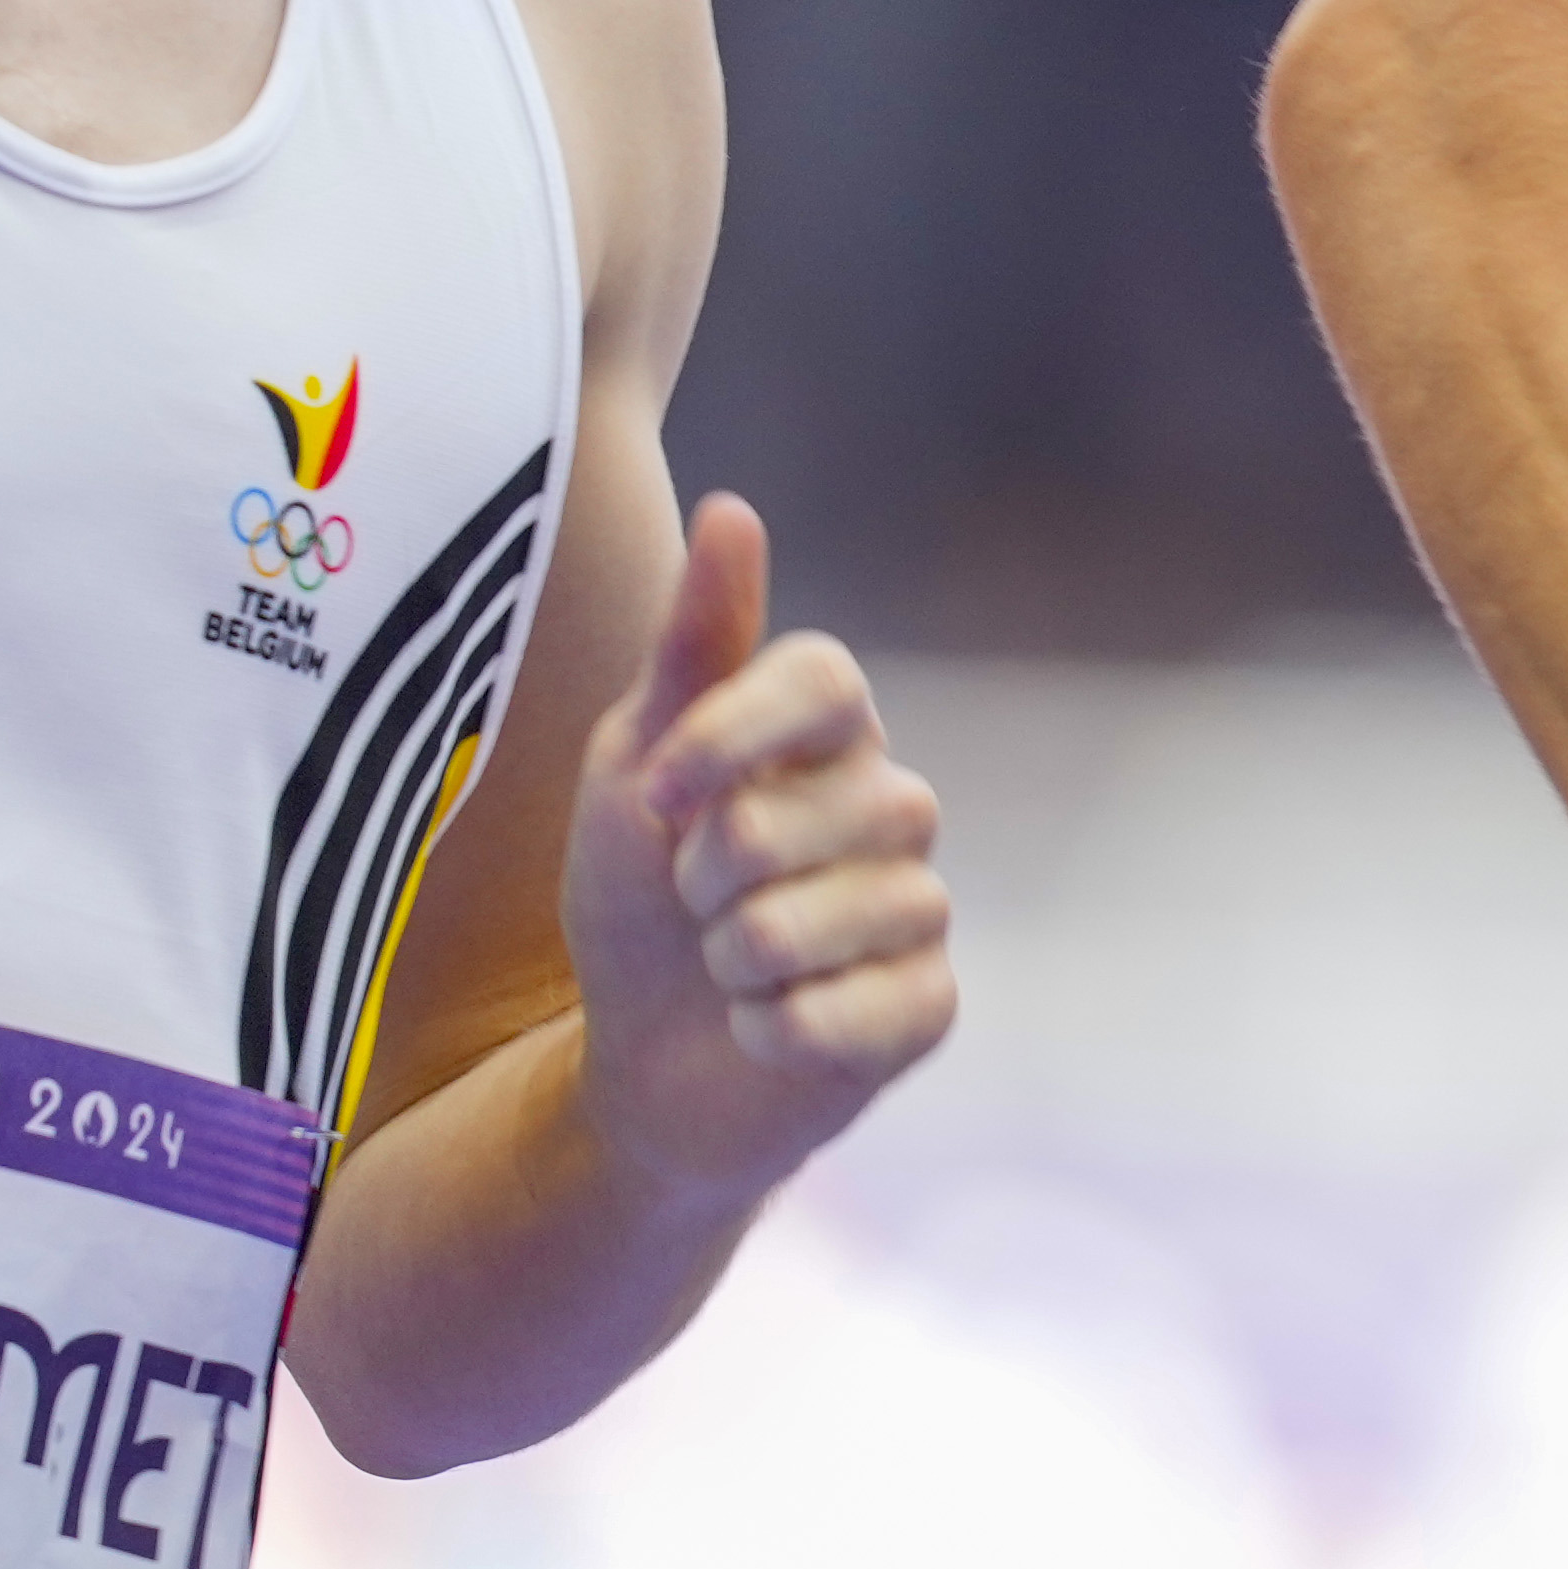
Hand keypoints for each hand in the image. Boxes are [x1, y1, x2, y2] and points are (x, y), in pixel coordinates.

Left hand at [565, 493, 956, 1203]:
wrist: (647, 1061)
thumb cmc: (639, 899)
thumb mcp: (637, 762)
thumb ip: (692, 646)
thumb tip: (733, 507)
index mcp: (830, 738)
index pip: (825, 677)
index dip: (732, 734)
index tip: (655, 795)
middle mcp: (892, 809)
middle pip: (798, 816)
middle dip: (706, 876)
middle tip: (695, 902)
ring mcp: (920, 909)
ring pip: (816, 923)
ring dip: (732, 961)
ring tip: (728, 969)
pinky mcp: (930, 1007)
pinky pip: (853, 1014)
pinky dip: (775, 1031)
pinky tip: (767, 1028)